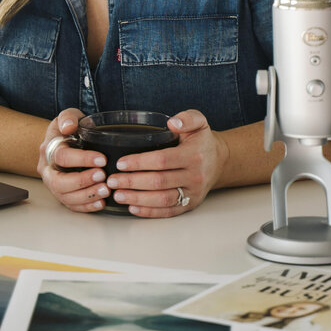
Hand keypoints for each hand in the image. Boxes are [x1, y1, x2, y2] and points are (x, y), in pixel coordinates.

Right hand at [38, 108, 110, 212]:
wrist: (64, 140)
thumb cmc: (69, 128)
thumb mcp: (68, 116)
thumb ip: (68, 118)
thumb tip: (69, 127)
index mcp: (49, 150)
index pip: (62, 157)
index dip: (82, 159)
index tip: (102, 159)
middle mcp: (48, 170)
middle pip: (59, 183)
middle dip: (82, 181)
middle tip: (102, 176)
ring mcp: (54, 185)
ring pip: (65, 197)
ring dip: (87, 196)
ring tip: (105, 190)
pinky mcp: (63, 195)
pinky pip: (72, 206)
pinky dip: (86, 207)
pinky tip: (101, 202)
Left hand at [105, 109, 227, 217]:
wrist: (219, 162)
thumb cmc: (202, 141)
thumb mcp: (199, 122)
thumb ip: (187, 118)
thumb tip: (172, 123)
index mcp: (194, 155)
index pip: (163, 160)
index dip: (140, 162)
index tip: (121, 163)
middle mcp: (194, 176)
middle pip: (159, 182)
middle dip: (132, 182)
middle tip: (112, 181)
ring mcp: (192, 193)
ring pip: (162, 199)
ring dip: (137, 198)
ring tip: (118, 195)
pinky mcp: (190, 205)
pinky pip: (168, 211)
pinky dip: (149, 211)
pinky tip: (133, 207)